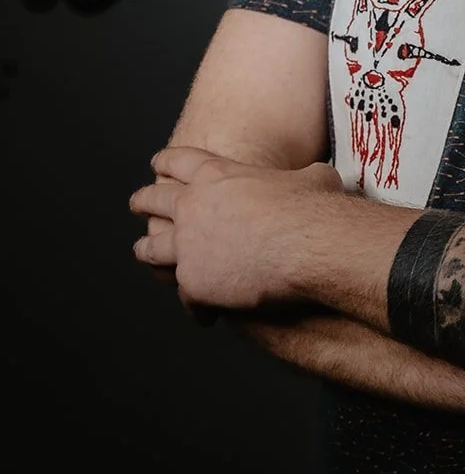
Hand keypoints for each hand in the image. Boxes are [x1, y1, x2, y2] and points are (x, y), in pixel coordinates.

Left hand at [129, 146, 343, 312]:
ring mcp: (187, 247)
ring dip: (146, 250)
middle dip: (143, 201)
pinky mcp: (192, 284)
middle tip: (138, 203)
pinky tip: (202, 312)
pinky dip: (193, 304)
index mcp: (216, 174)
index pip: (179, 161)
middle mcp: (192, 207)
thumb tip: (317, 181)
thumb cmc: (312, 207)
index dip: (166, 161)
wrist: (306, 245)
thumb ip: (300, 177)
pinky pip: (183, 296)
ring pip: (151, 249)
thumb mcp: (311, 176)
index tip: (157, 163)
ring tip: (144, 251)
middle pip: (154, 200)